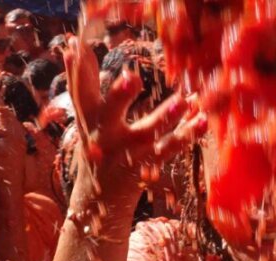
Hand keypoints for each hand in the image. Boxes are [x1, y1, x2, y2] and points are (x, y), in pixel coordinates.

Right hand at [63, 36, 206, 203]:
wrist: (98, 202)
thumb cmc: (96, 147)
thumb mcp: (84, 118)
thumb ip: (83, 83)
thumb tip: (74, 44)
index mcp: (86, 120)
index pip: (79, 92)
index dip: (77, 70)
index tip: (77, 47)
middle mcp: (103, 137)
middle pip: (108, 114)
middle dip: (119, 97)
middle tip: (131, 79)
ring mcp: (125, 154)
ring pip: (145, 134)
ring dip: (164, 118)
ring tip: (182, 101)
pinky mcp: (145, 167)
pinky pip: (168, 150)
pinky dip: (186, 136)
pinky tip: (201, 121)